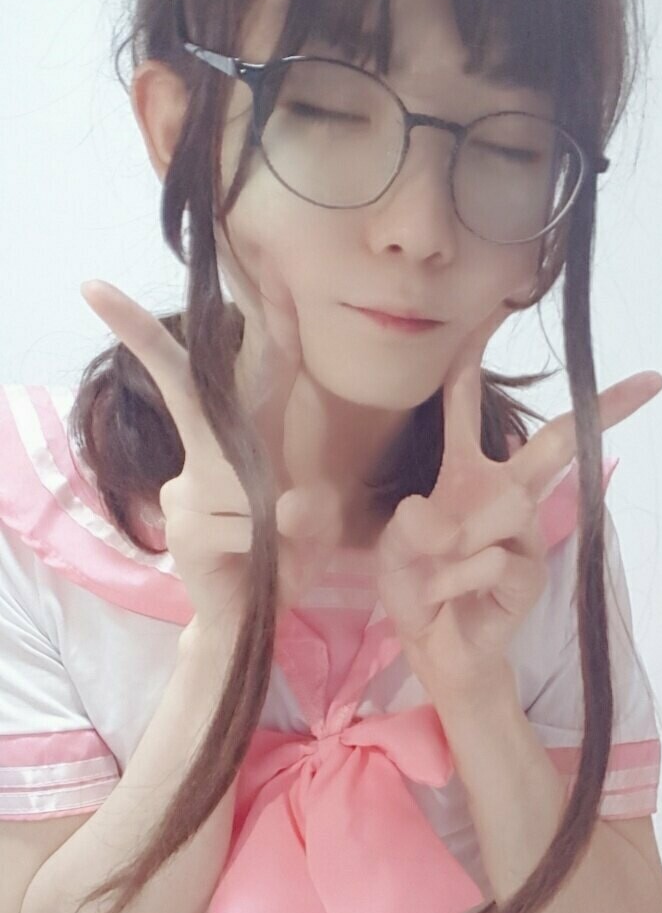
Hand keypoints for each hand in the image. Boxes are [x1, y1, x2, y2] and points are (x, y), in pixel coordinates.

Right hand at [79, 275, 343, 634]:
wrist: (248, 625)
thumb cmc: (279, 561)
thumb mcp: (314, 527)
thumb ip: (314, 508)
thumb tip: (291, 504)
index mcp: (227, 445)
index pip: (209, 382)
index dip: (195, 334)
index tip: (137, 289)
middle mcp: (197, 461)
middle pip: (186, 394)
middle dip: (144, 337)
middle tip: (95, 287)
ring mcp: (183, 494)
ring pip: (249, 484)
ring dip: (284, 520)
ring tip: (283, 548)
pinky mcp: (183, 529)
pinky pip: (246, 524)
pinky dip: (273, 545)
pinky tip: (263, 564)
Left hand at [375, 301, 661, 703]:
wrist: (438, 650)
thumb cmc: (419, 587)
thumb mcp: (395, 547)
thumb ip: (410, 526)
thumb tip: (436, 512)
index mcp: (464, 475)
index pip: (468, 404)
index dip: (473, 357)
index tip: (497, 307)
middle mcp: (504, 496)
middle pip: (556, 442)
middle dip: (604, 409)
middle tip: (652, 382)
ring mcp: (523, 536)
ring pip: (506, 508)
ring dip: (456, 541)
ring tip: (431, 568)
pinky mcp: (527, 577)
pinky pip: (490, 561)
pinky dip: (453, 579)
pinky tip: (441, 597)